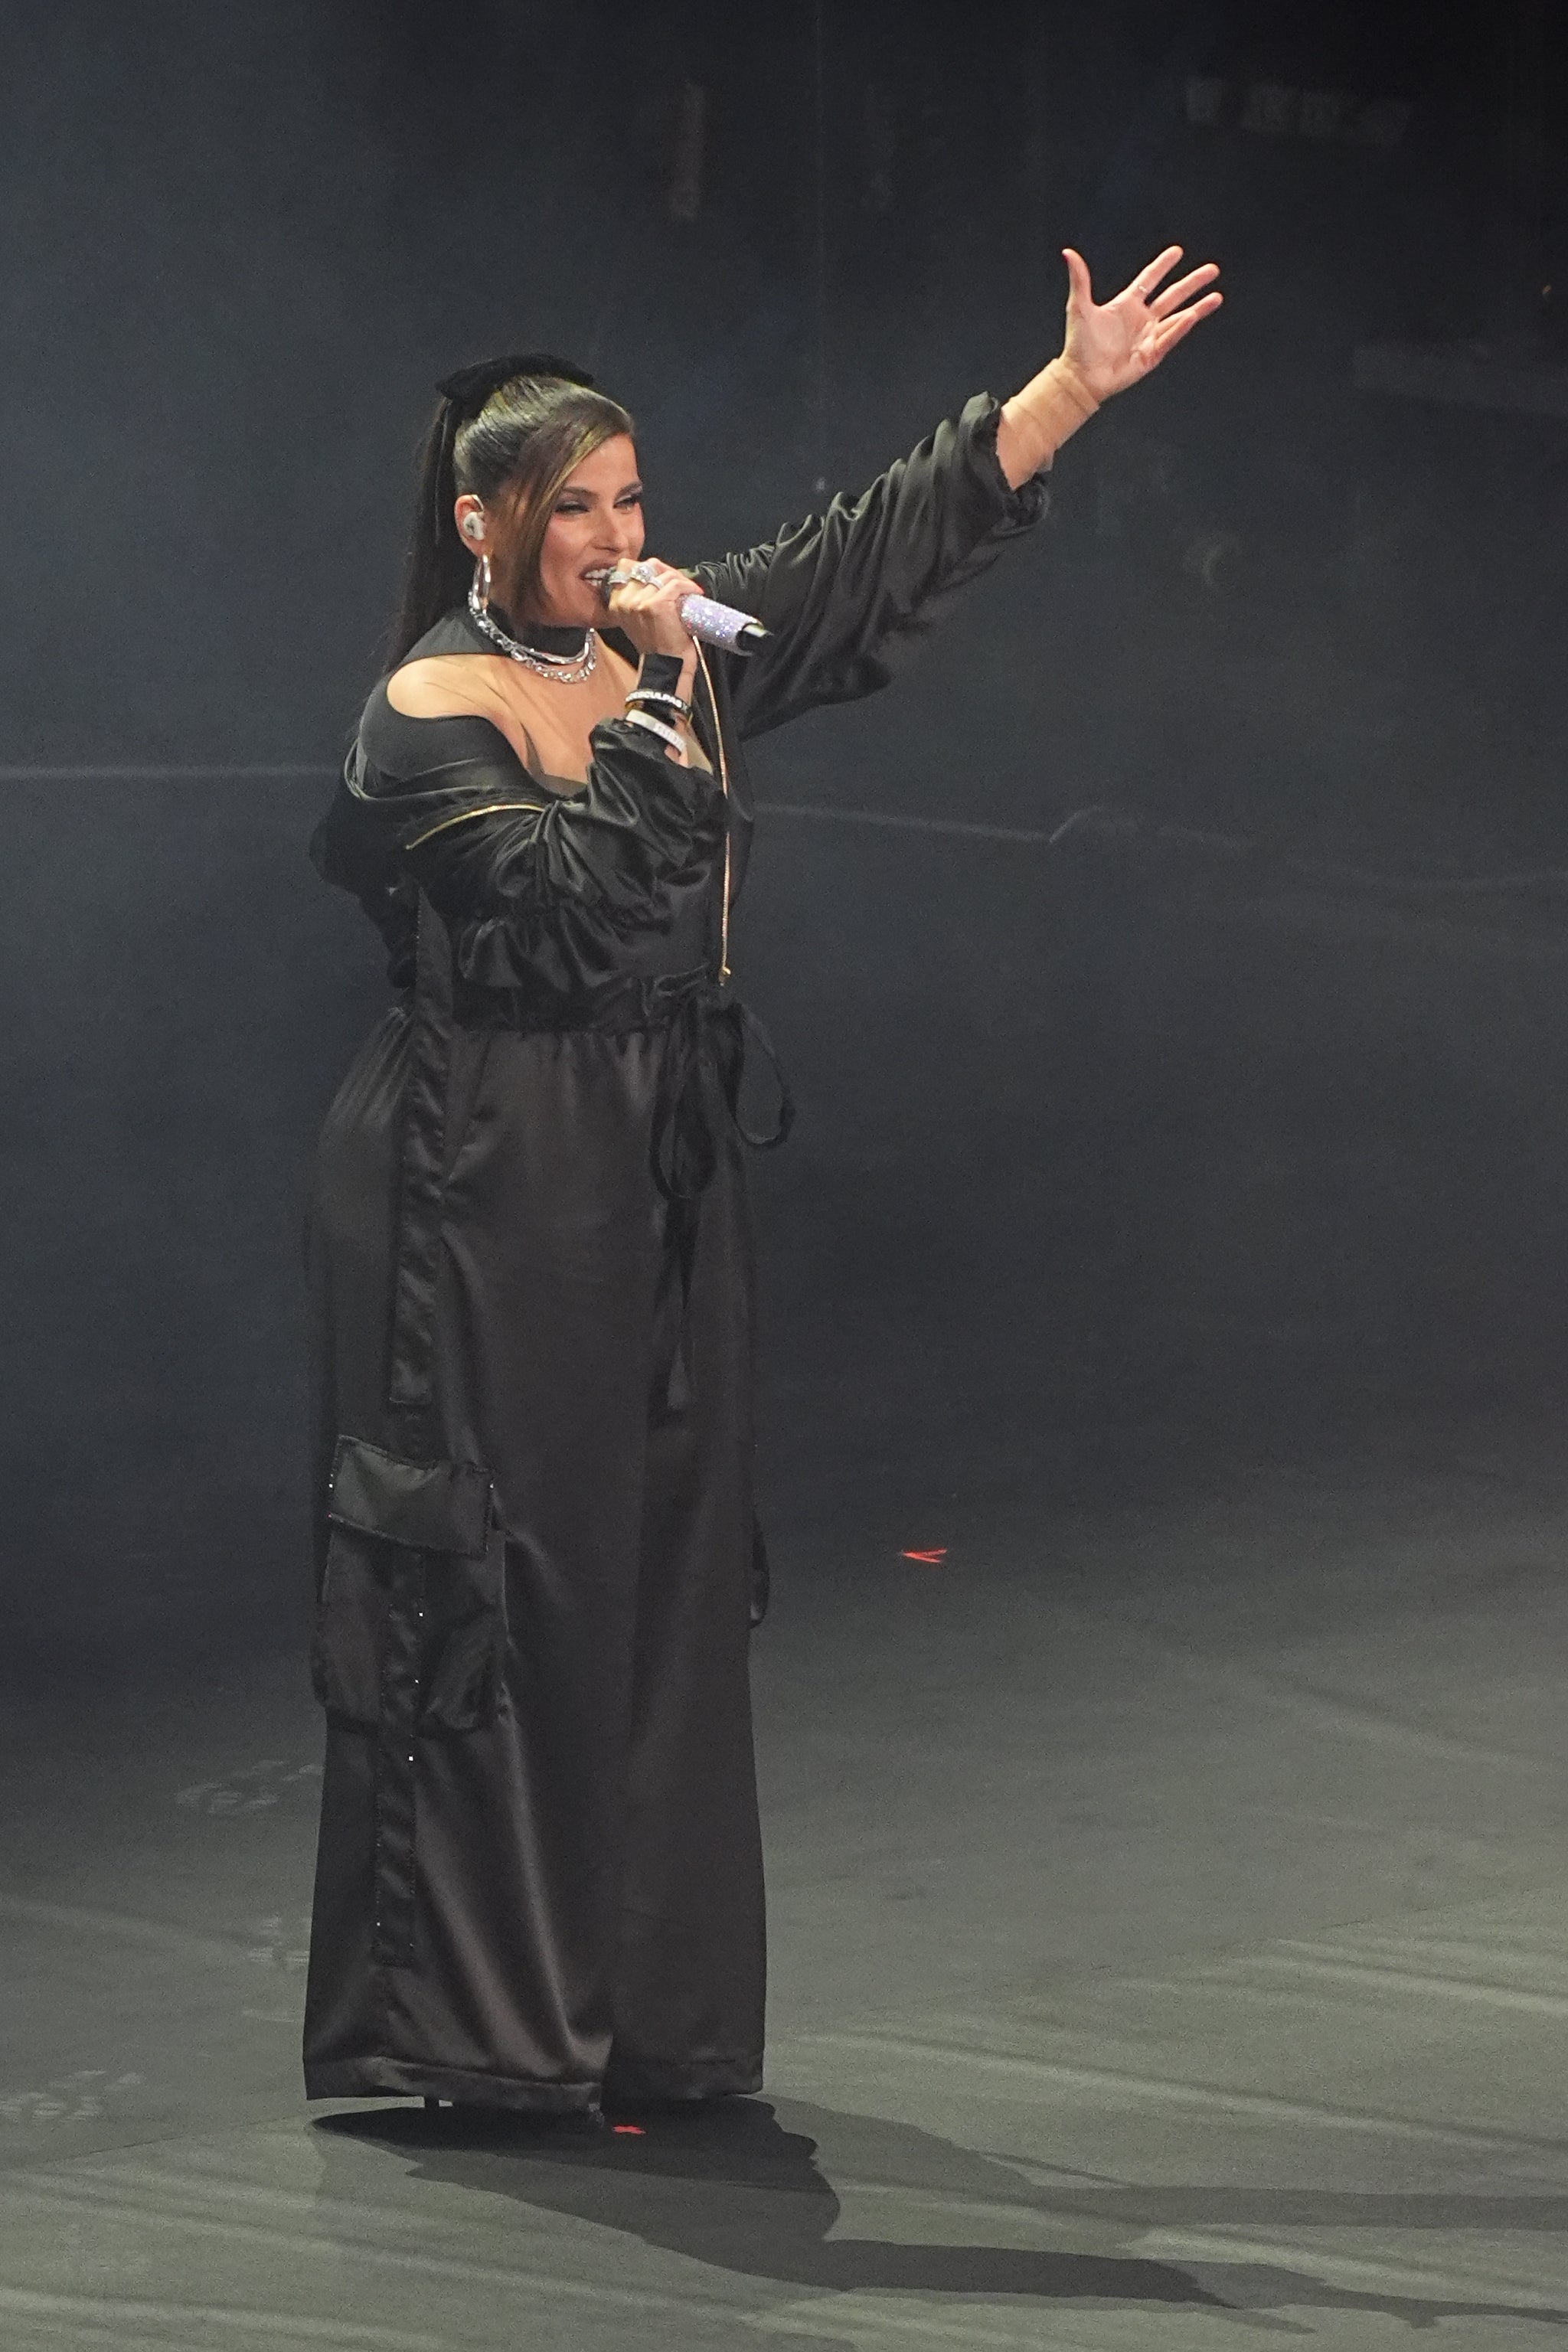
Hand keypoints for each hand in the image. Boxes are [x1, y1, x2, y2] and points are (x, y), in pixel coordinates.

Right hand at [600, 558, 701, 660]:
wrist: (666, 667)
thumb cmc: (657, 646)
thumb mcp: (638, 620)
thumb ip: (637, 598)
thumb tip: (653, 576)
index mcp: (616, 602)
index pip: (628, 567)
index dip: (651, 569)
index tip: (665, 576)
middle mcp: (624, 600)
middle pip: (648, 566)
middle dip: (668, 571)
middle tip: (681, 583)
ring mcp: (639, 601)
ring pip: (665, 575)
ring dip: (681, 580)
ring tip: (689, 591)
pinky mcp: (657, 604)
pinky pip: (676, 584)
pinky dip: (689, 586)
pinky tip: (695, 593)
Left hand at [1060, 244, 1221, 403]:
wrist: (1080, 378)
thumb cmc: (1078, 345)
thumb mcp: (1078, 307)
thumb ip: (1080, 279)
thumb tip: (1068, 253)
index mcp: (1126, 305)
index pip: (1149, 280)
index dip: (1162, 266)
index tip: (1177, 252)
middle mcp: (1141, 319)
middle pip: (1172, 296)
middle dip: (1192, 283)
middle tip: (1212, 270)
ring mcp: (1148, 338)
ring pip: (1178, 318)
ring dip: (1198, 307)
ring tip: (1216, 297)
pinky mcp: (1151, 356)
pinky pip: (1169, 339)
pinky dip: (1180, 328)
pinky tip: (1193, 315)